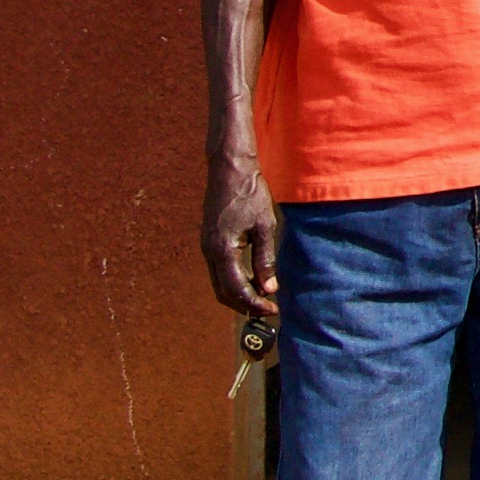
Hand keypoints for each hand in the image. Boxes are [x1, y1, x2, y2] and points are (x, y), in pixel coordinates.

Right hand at [203, 153, 279, 318]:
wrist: (229, 170)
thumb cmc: (250, 194)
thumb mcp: (265, 226)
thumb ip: (265, 258)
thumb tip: (269, 288)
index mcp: (222, 250)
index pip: (236, 289)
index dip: (254, 303)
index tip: (272, 310)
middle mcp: (209, 252)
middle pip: (223, 291)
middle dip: (244, 304)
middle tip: (268, 309)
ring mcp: (206, 247)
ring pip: (219, 282)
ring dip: (239, 293)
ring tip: (263, 297)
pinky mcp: (210, 241)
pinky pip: (219, 269)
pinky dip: (234, 279)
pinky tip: (253, 278)